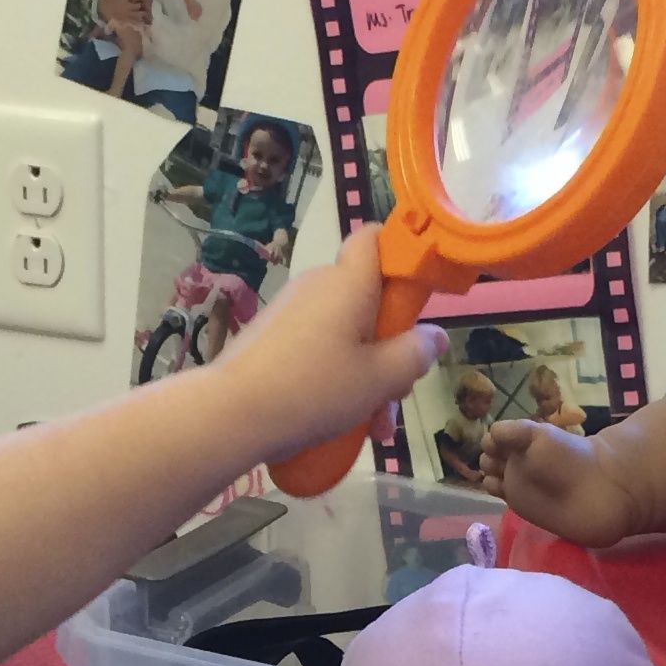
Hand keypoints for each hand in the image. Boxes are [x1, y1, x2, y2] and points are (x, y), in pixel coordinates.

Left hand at [212, 227, 439, 464]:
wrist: (230, 414)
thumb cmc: (313, 390)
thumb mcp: (379, 379)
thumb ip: (414, 354)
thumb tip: (435, 335)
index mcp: (348, 283)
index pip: (374, 238)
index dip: (399, 254)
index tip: (414, 295)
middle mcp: (318, 286)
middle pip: (366, 299)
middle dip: (389, 346)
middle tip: (396, 395)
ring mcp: (289, 310)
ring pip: (343, 332)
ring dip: (364, 373)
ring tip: (371, 427)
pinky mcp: (269, 336)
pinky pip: (315, 347)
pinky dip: (333, 377)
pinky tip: (337, 422)